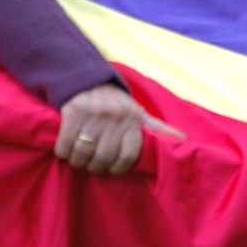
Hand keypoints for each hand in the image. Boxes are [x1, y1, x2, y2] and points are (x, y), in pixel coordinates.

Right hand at [54, 82, 183, 174]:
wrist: (87, 79)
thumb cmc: (115, 103)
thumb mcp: (138, 112)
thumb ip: (157, 127)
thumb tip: (183, 140)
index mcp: (132, 118)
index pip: (129, 156)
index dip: (118, 167)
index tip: (111, 167)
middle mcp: (115, 116)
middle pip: (104, 158)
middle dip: (95, 166)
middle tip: (91, 164)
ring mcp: (93, 114)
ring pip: (83, 154)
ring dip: (78, 161)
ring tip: (78, 158)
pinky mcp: (73, 112)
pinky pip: (65, 145)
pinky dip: (63, 152)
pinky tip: (65, 149)